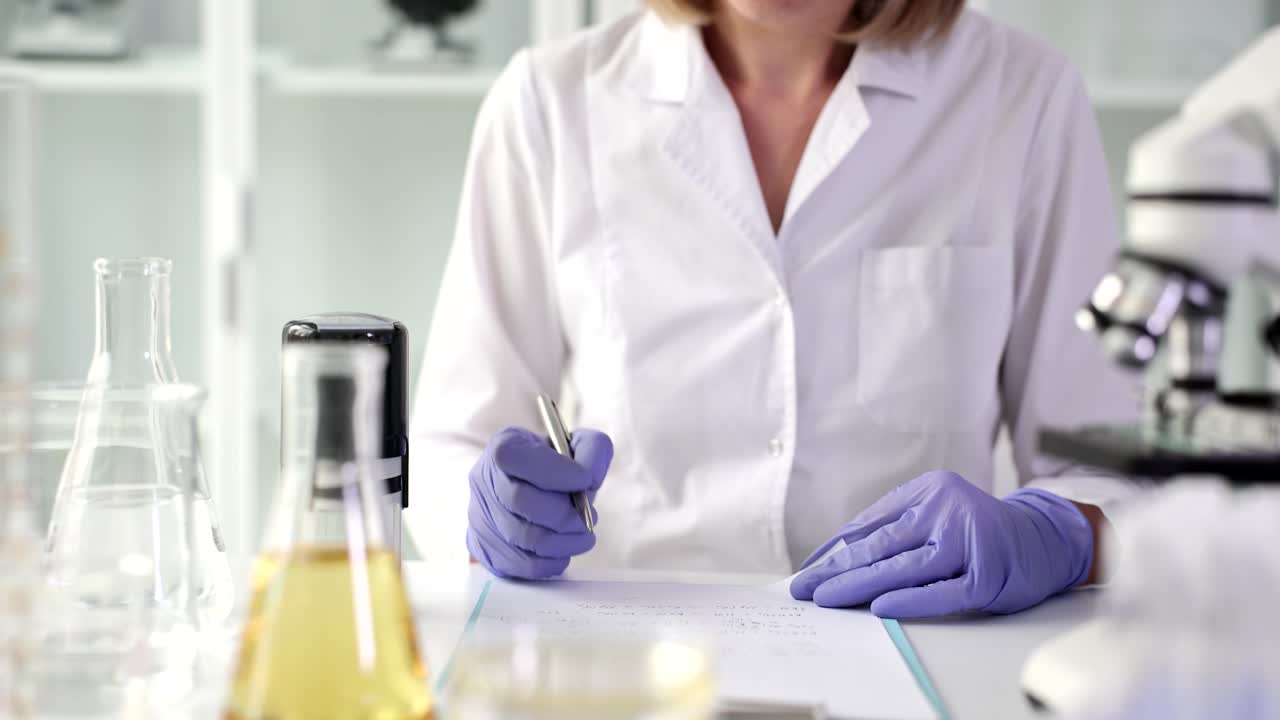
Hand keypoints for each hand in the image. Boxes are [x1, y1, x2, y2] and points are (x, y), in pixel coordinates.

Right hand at [467, 426, 612, 578]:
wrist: (531, 487)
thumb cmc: (556, 466)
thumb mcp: (578, 444)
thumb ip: (593, 450)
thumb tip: (589, 479)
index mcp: (504, 447)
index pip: (519, 459)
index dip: (555, 472)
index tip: (585, 480)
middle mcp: (483, 479)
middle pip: (520, 501)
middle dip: (564, 514)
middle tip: (589, 519)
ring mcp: (479, 515)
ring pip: (521, 537)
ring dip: (563, 542)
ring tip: (583, 536)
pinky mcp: (483, 547)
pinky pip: (517, 564)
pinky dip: (549, 562)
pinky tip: (563, 552)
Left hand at [790, 471, 1092, 617]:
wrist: (1046, 538)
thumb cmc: (979, 529)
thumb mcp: (938, 511)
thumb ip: (897, 525)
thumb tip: (839, 554)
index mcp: (927, 491)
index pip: (869, 524)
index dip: (834, 549)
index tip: (807, 568)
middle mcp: (945, 510)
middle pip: (879, 545)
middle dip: (835, 569)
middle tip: (803, 588)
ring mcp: (967, 542)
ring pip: (902, 567)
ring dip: (858, 586)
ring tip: (827, 599)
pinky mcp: (986, 576)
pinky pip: (940, 592)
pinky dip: (909, 600)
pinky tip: (881, 607)